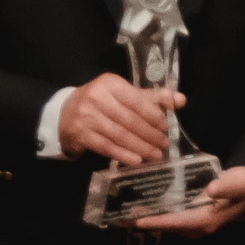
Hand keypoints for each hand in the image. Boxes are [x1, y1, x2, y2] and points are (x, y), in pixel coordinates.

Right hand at [60, 75, 181, 167]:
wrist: (64, 115)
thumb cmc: (101, 103)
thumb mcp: (123, 95)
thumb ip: (151, 97)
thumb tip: (181, 100)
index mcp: (111, 84)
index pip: (137, 100)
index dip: (154, 114)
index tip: (167, 126)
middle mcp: (97, 98)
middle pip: (129, 119)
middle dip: (150, 134)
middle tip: (165, 144)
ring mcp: (87, 117)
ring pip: (119, 134)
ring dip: (140, 147)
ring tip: (156, 155)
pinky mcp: (80, 134)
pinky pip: (106, 146)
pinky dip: (123, 154)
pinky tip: (136, 160)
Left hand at [133, 164, 244, 235]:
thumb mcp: (240, 184)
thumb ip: (227, 186)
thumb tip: (211, 188)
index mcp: (204, 220)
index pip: (173, 222)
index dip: (153, 221)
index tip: (133, 220)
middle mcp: (195, 226)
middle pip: (164, 225)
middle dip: (142, 221)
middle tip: (118, 215)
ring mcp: (192, 223)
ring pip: (164, 222)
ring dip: (146, 217)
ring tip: (124, 210)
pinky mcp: (191, 217)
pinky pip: (169, 217)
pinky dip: (155, 212)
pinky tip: (142, 204)